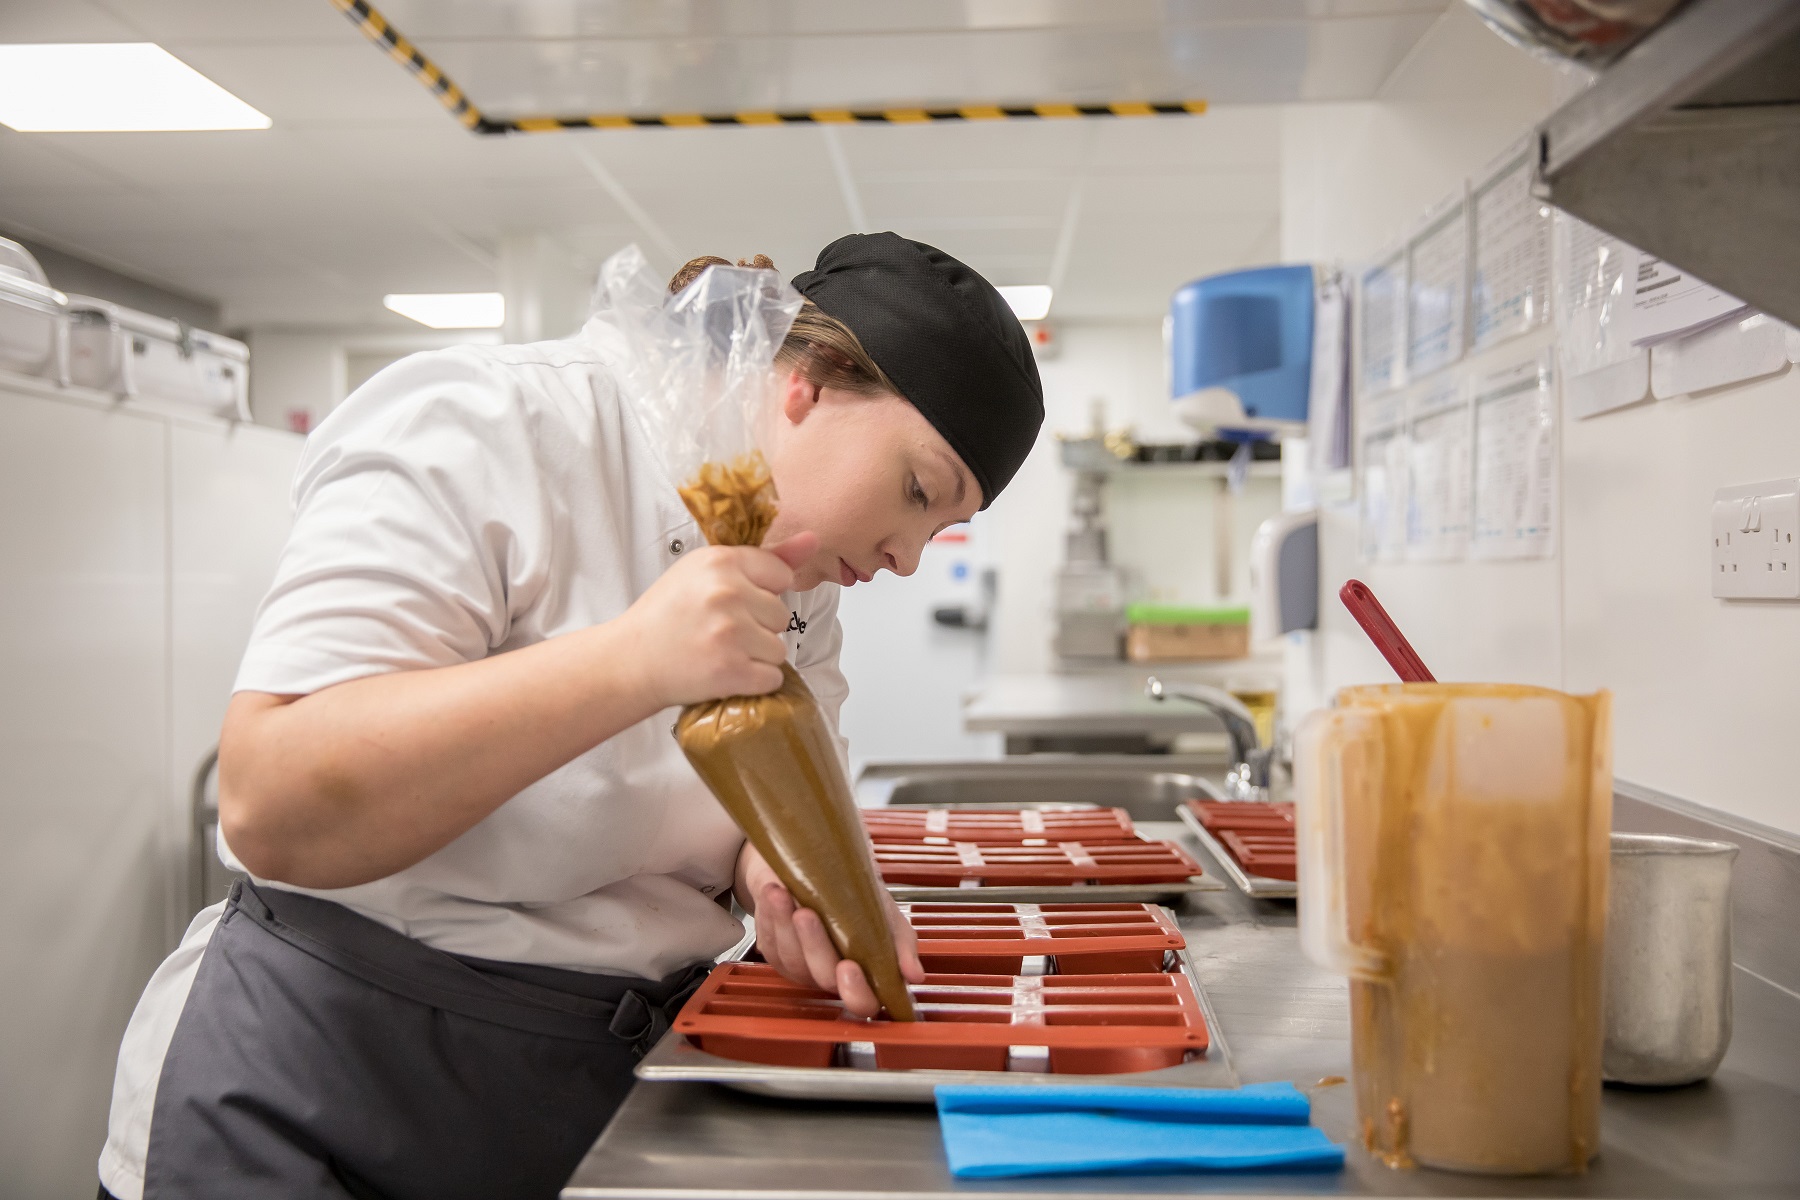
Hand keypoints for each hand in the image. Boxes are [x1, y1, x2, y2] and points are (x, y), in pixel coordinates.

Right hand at [613, 532, 817, 708]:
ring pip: (779, 649)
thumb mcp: (707, 572)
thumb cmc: (668, 615)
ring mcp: (729, 633)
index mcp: (720, 561)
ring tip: (719, 651)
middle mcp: (726, 593)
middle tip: (718, 631)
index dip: (759, 593)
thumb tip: (814, 540)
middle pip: (782, 615)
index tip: (730, 603)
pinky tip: (724, 673)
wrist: (630, 660)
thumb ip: (766, 558)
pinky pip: (772, 678)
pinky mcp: (731, 671)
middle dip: (757, 627)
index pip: (780, 575)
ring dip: (756, 656)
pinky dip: (753, 682)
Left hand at [737, 841, 925, 1018]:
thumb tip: (914, 975)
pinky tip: (773, 893)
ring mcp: (798, 964)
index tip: (850, 967)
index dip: (855, 992)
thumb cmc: (855, 893)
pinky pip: (768, 938)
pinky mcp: (772, 948)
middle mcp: (828, 974)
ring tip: (784, 894)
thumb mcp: (885, 913)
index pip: (861, 1002)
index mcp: (860, 973)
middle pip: (819, 975)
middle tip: (808, 915)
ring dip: (784, 925)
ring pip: (789, 957)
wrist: (820, 862)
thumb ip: (901, 944)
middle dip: (813, 945)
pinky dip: (769, 914)